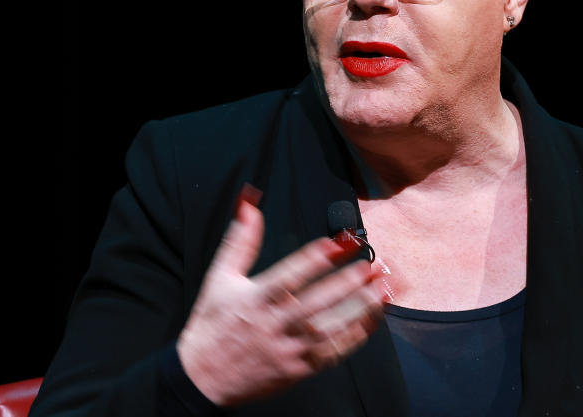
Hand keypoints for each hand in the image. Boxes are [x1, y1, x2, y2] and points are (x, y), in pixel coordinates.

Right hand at [177, 191, 386, 405]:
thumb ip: (241, 240)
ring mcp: (286, 349)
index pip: (288, 276)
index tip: (338, 244)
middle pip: (314, 302)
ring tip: (381, 290)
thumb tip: (249, 203)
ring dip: (358, 309)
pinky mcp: (297, 369)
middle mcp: (272, 324)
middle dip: (345, 283)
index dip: (314, 259)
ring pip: (328, 328)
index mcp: (254, 299)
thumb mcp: (220, 277)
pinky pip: (330, 354)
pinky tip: (370, 320)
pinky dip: (352, 338)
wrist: (201, 379)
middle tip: (370, 266)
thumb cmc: (212, 323)